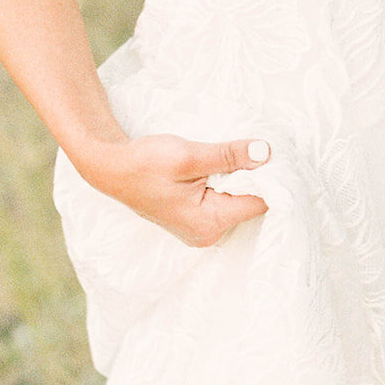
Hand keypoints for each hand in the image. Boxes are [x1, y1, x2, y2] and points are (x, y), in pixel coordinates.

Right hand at [79, 134, 271, 247]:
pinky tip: (225, 168)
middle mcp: (208, 234)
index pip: (259, 203)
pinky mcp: (197, 220)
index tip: (273, 155)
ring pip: (239, 202)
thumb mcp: (188, 155)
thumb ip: (229, 156)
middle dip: (256, 178)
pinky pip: (225, 202)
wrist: (110, 167)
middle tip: (258, 150)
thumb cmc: (143, 162)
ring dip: (242, 180)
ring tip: (240, 156)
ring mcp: (202, 230)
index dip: (270, 178)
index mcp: (208, 223)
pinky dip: (229, 184)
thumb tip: (266, 153)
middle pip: (251, 204)